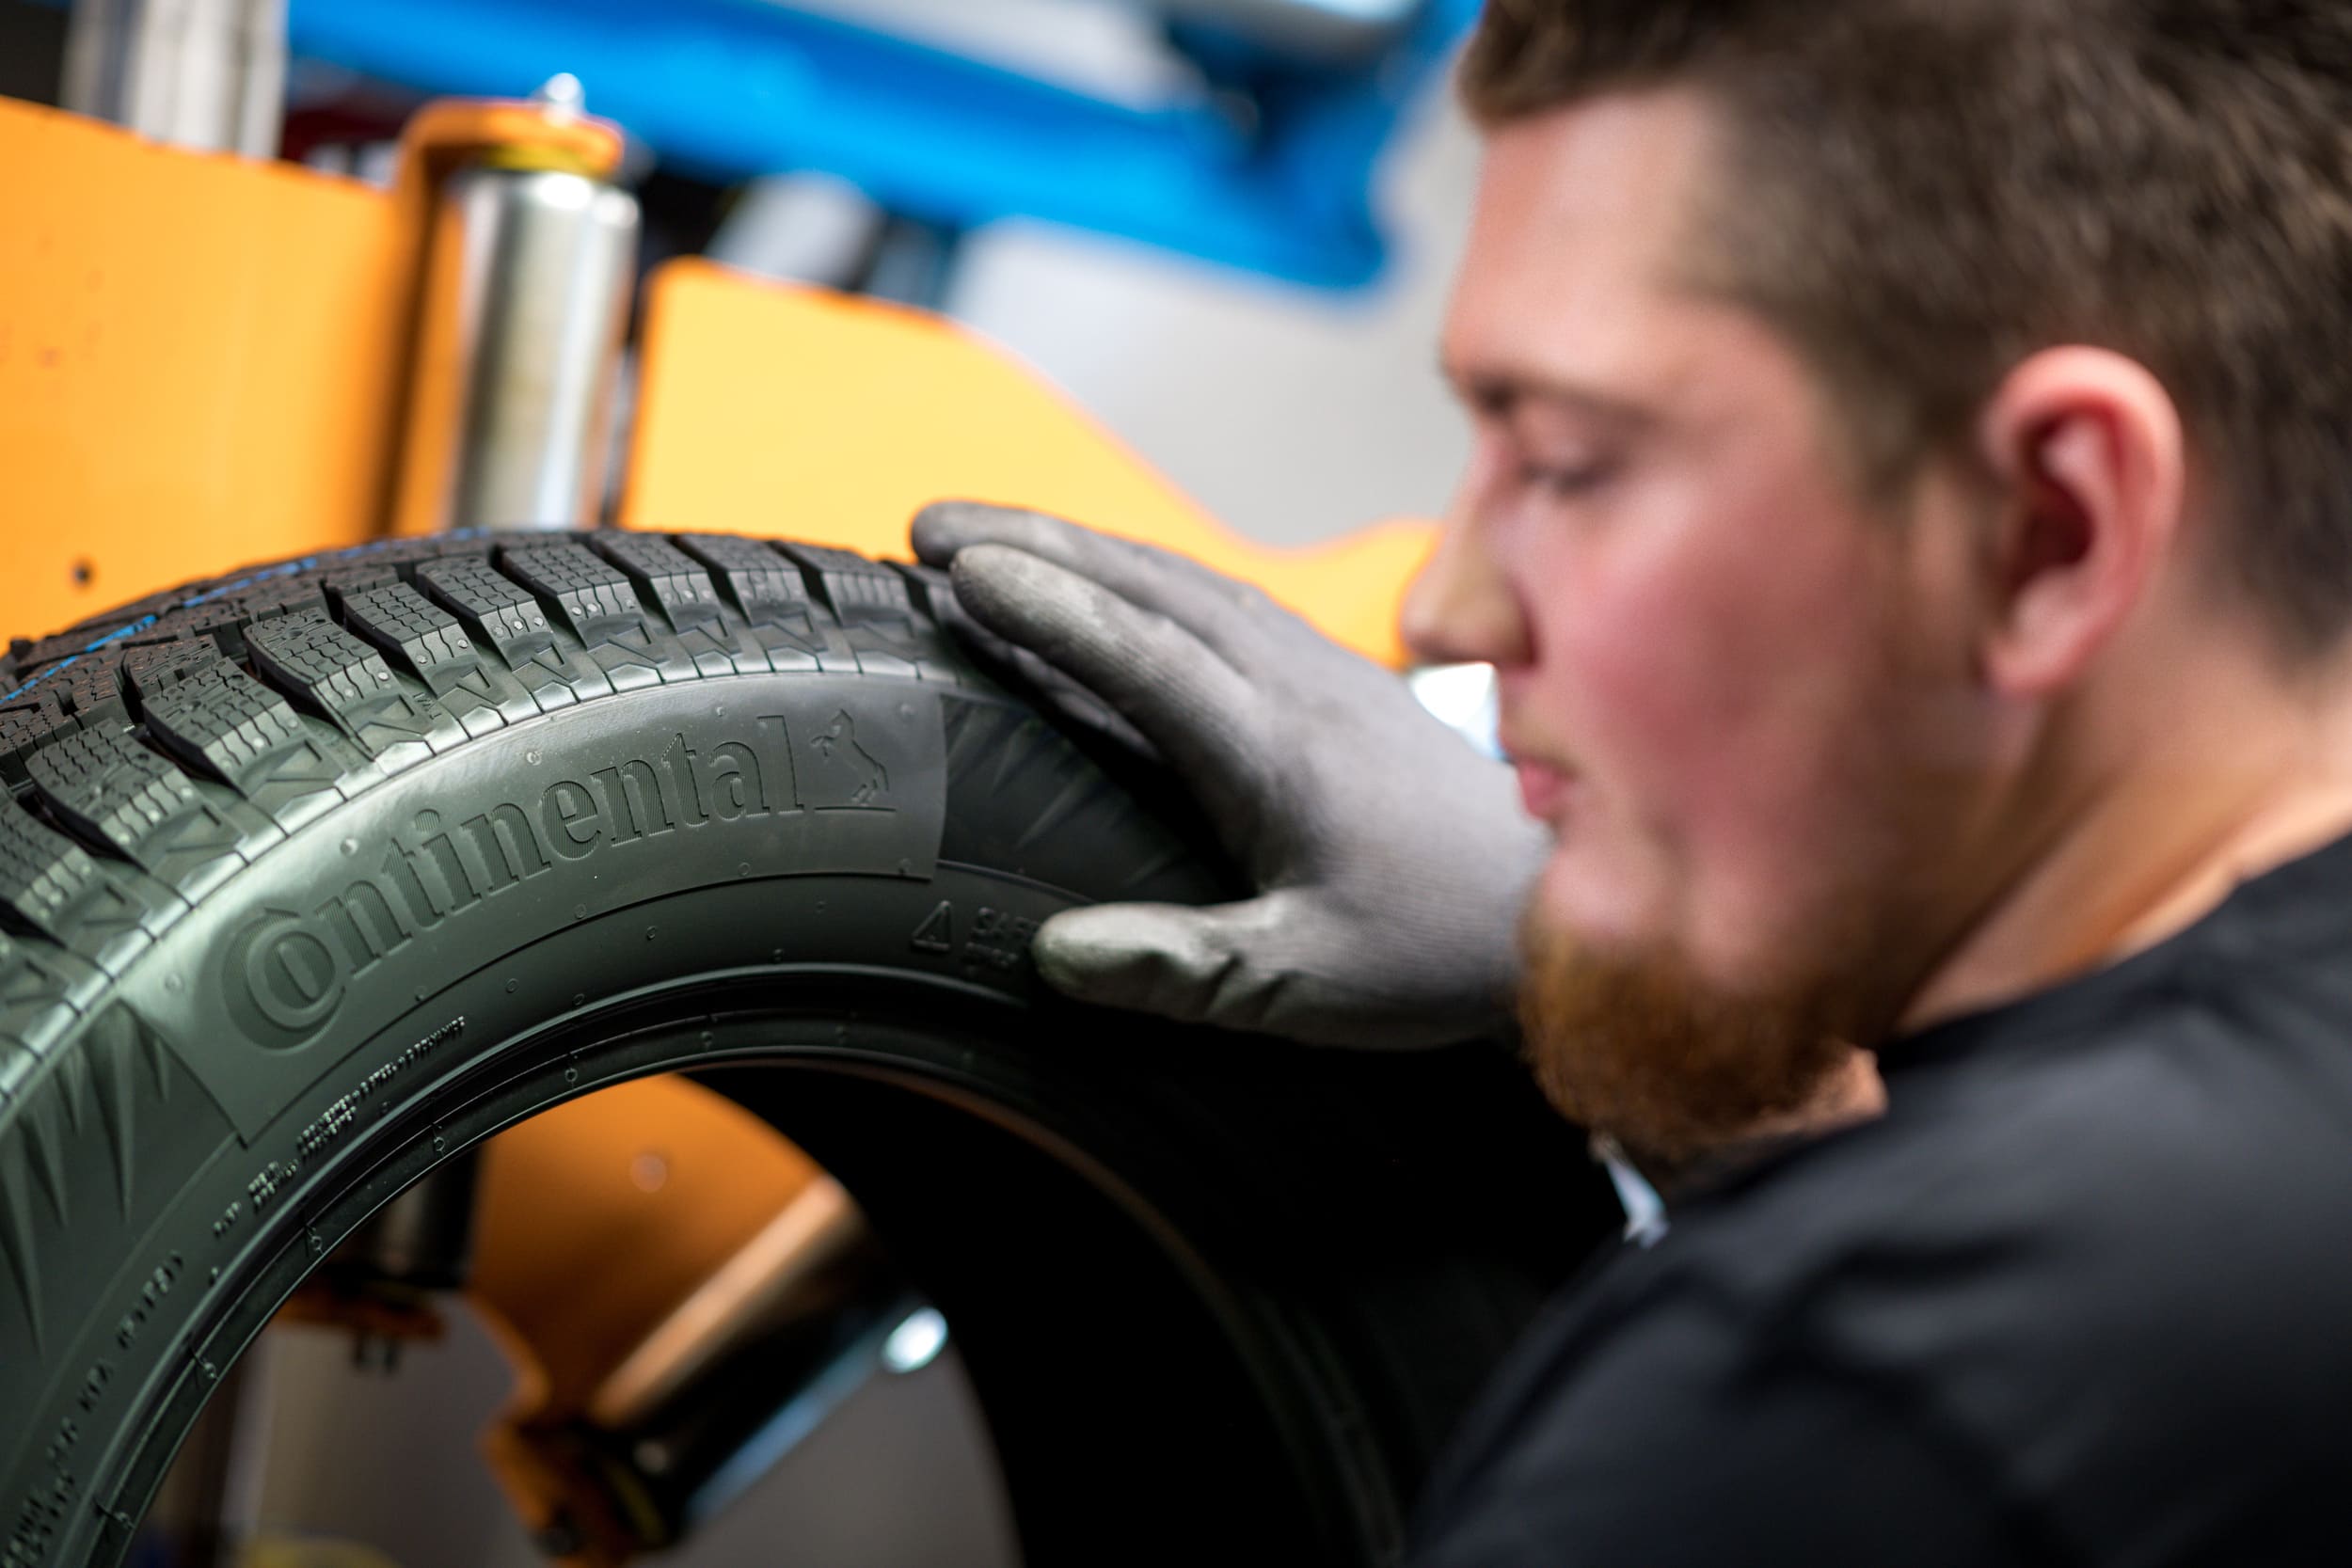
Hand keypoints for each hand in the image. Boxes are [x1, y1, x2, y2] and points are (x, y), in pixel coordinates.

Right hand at [911, 501, 1548, 1047]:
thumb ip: (1185, 968)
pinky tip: (1107, 580)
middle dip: (1035, 543)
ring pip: (1184, 579)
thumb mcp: (1309, 986)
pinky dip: (1142, 575)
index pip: (1146, 655)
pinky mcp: (1333, 676)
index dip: (1049, 608)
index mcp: (1278, 753)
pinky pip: (1219, 598)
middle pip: (1151, 586)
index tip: (960, 570)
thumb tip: (1058, 954)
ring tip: (988, 535)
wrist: (1555, 906)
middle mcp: (1296, 687)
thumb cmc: (1437, 950)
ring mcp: (1319, 670)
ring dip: (1082, 546)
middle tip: (929, 525)